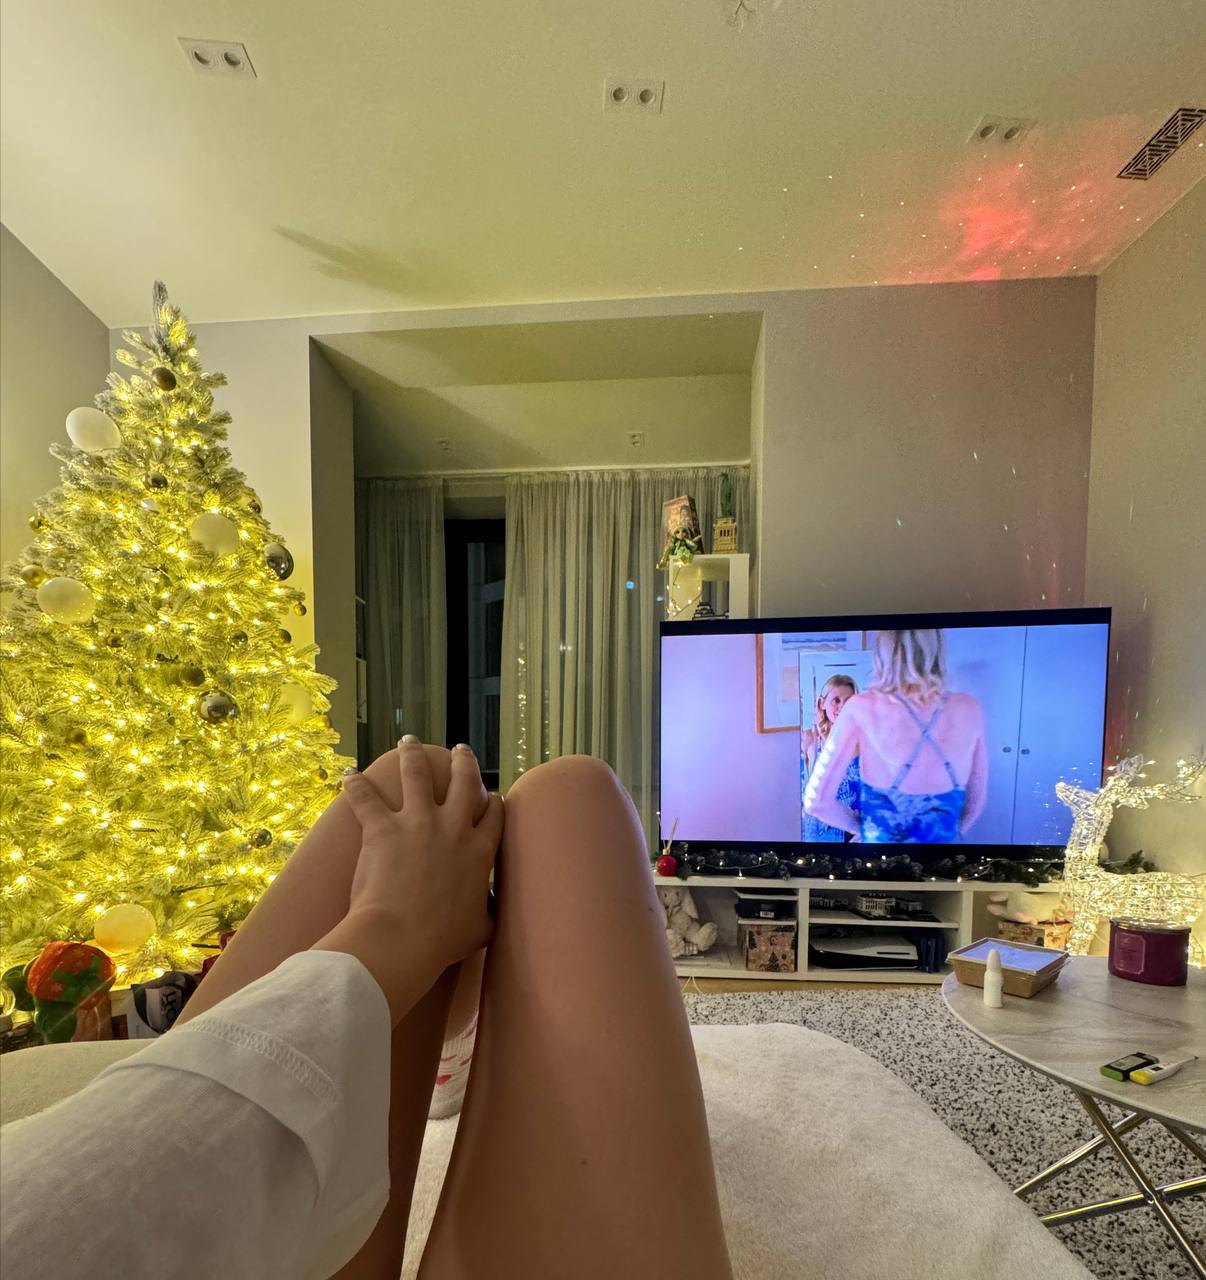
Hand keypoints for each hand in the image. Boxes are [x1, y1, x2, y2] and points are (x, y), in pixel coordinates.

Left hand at [315, 741, 502, 1019]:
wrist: (403, 937)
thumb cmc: (442, 940)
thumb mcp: (479, 930)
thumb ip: (487, 916)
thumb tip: (490, 917)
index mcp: (479, 851)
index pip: (493, 815)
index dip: (492, 802)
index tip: (489, 795)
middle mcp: (452, 827)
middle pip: (464, 782)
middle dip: (463, 762)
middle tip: (460, 750)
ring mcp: (417, 822)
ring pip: (418, 775)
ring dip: (413, 755)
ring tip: (409, 741)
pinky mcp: (383, 827)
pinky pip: (366, 799)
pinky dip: (355, 786)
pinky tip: (349, 775)